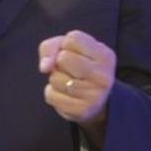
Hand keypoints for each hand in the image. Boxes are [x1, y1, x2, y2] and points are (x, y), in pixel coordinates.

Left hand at [38, 30, 115, 144]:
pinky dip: (52, 92)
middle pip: (63, 58)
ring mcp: (94, 95)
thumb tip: (45, 67)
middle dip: (59, 62)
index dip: (66, 44)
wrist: (95, 101)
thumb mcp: (68, 48)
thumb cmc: (79, 66)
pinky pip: (50, 95)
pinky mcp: (81, 111)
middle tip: (69, 69)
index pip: (73, 39)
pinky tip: (65, 94)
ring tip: (68, 82)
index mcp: (105, 55)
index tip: (74, 53)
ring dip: (55, 78)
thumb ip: (51, 47)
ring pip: (54, 77)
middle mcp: (104, 76)